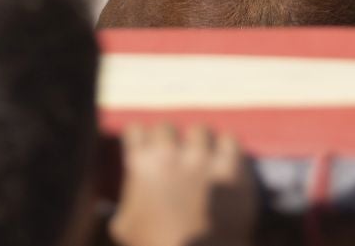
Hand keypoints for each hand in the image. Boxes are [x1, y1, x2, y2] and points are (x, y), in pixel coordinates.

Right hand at [110, 124, 257, 245]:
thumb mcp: (123, 227)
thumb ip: (123, 202)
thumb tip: (130, 193)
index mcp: (141, 165)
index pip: (136, 131)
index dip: (140, 142)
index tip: (145, 152)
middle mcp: (170, 155)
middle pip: (166, 128)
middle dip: (168, 142)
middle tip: (173, 159)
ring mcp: (203, 159)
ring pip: (200, 131)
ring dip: (198, 143)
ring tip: (201, 160)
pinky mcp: (231, 169)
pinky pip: (230, 141)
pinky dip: (226, 149)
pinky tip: (224, 162)